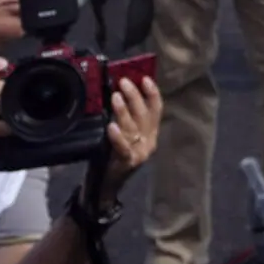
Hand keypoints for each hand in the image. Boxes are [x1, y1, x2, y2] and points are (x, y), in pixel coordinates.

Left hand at [97, 76, 161, 200]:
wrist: (107, 186)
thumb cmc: (113, 155)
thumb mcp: (124, 134)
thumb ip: (126, 118)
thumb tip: (120, 92)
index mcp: (151, 134)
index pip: (156, 110)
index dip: (152, 93)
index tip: (144, 78)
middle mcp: (148, 142)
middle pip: (144, 115)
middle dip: (135, 96)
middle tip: (124, 82)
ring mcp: (139, 153)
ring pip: (133, 128)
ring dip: (123, 110)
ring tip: (115, 96)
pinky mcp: (127, 163)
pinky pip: (123, 147)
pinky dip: (117, 136)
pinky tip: (110, 126)